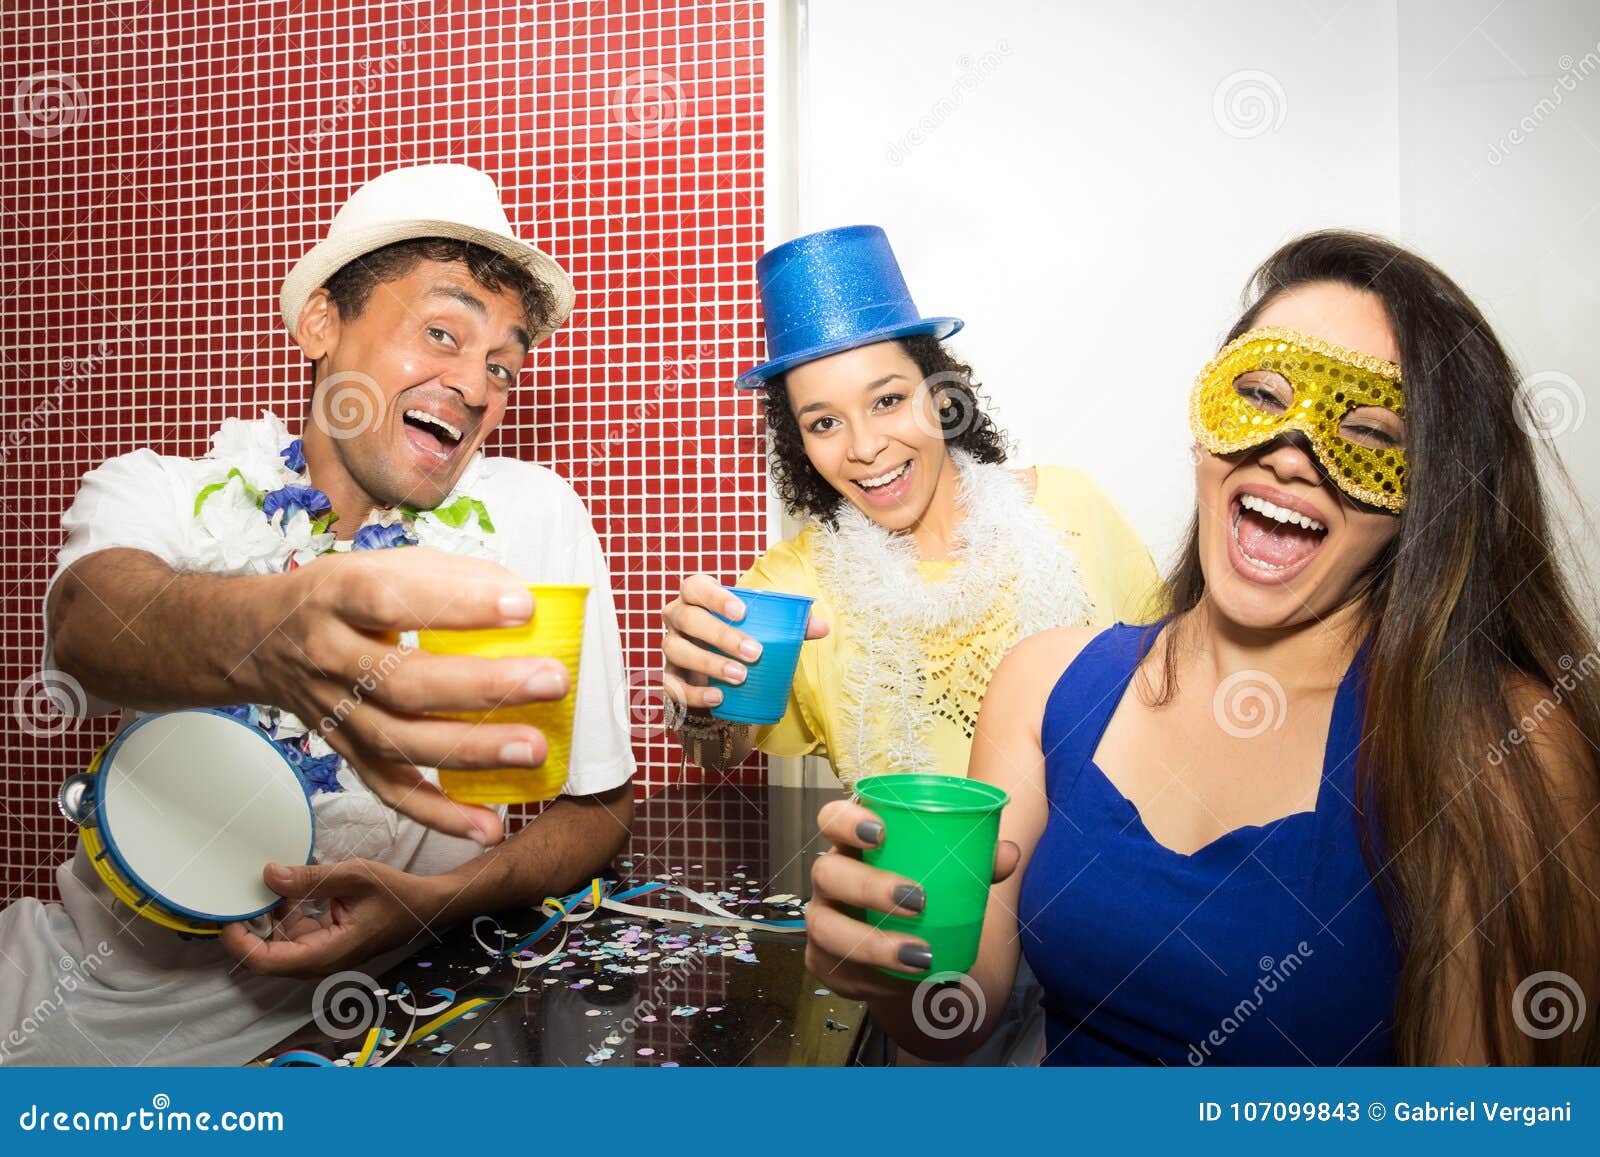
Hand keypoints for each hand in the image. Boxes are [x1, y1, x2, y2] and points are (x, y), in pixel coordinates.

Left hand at [219, 859, 444, 980]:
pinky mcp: (326, 944)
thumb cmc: (396, 893)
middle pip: (268, 957)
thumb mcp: (354, 877)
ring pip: (280, 946)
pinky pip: (294, 936)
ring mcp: (323, 954)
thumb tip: (269, 875)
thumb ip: (311, 879)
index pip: (267, 962)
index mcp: (326, 953)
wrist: (425, 905)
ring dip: (268, 920)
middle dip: (250, 929)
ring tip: (263, 889)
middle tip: (239, 897)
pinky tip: (287, 892)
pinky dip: (285, 915)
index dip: (240, 944)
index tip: (228, 918)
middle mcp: (321, 961)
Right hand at [248, 547, 572, 843]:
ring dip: (472, 750)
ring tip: (534, 749)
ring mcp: (336, 713)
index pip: (393, 600)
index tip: (523, 608)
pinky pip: (390, 790)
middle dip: (483, 686)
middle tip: (552, 680)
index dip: (458, 605)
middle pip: (404, 682)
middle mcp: (329, 657)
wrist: (260, 639)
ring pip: (400, 742)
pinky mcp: (346, 752)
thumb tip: (520, 599)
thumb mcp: (381, 563)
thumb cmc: (340, 597)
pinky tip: (488, 824)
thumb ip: (448, 575)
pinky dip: (440, 814)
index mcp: (338, 596)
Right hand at [661, 574, 828, 710]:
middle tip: (754, 652)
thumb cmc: (741, 635)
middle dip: (720, 635)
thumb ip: (790, 625)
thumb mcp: (762, 626)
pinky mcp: (670, 676)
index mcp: (697, 596)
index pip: (696, 586)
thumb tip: (822, 627)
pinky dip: (693, 694)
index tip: (742, 612)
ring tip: (739, 677)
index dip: (715, 596)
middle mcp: (677, 617)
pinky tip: (717, 698)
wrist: (718, 669)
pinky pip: (671, 685)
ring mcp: (671, 646)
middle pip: (689, 619)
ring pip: (677, 649)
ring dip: (708, 664)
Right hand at [804, 798, 1018, 999]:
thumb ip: (976, 862)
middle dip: (868, 885)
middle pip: (827, 871)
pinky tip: (905, 981)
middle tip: (918, 900)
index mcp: (855, 845)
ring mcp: (821, 921)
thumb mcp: (948, 878)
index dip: (846, 820)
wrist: (909, 956)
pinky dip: (875, 977)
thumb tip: (1008, 853)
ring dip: (873, 943)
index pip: (831, 818)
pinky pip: (837, 971)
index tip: (882, 832)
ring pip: (826, 928)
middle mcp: (830, 879)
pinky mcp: (823, 962)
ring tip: (920, 955)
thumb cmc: (923, 898)